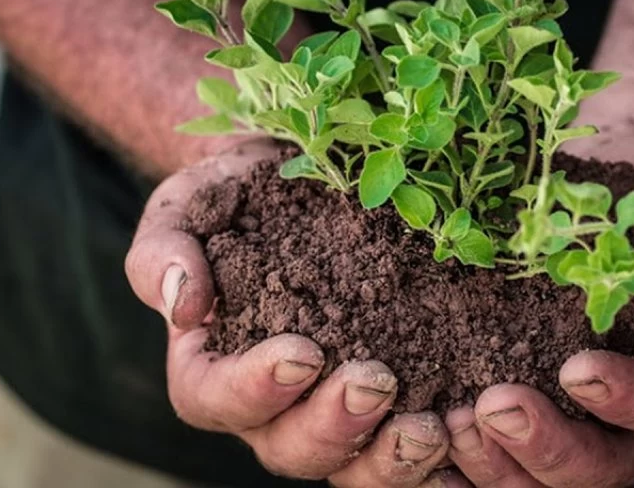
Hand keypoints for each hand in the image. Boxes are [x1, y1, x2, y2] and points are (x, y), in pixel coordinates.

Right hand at [125, 140, 452, 486]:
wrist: (299, 174)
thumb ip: (164, 250)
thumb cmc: (232, 195)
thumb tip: (183, 305)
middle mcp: (271, 407)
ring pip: (353, 469)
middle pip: (289, 448)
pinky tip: (469, 430)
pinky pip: (409, 452)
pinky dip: (440, 457)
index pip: (215, 400)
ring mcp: (333, 412)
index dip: (255, 389)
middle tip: (377, 382)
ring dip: (391, 459)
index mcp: (210, 369)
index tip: (303, 352)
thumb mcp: (186, 206)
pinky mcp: (392, 404)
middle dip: (334, 427)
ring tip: (432, 426)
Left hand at [445, 135, 633, 486]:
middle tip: (495, 406)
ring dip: (496, 464)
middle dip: (548, 447)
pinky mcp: (529, 419)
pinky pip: (498, 463)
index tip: (579, 370)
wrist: (608, 193)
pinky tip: (422, 445)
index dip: (630, 397)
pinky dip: (459, 466)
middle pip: (604, 466)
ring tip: (452, 421)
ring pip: (546, 481)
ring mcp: (581, 427)